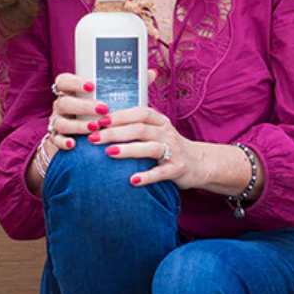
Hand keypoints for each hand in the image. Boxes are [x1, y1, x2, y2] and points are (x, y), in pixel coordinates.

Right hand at [45, 72, 108, 153]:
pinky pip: (56, 140)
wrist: (86, 137)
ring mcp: (57, 122)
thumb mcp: (104, 98)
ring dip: (78, 125)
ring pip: (61, 123)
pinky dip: (64, 142)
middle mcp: (60, 106)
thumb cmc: (101, 110)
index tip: (92, 86)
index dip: (74, 83)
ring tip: (96, 127)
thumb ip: (113, 89)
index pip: (63, 81)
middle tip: (104, 109)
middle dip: (84, 106)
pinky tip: (74, 144)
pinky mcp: (56, 139)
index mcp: (68, 92)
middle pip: (64, 103)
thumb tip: (139, 75)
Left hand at [87, 70, 212, 189]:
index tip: (100, 121)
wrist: (200, 163)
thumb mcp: (156, 131)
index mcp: (160, 121)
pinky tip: (133, 180)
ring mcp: (174, 151)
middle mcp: (167, 133)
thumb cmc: (169, 146)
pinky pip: (162, 172)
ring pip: (151, 148)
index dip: (120, 115)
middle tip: (94, 138)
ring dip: (129, 150)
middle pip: (140, 129)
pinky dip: (147, 176)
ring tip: (109, 153)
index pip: (140, 112)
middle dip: (115, 133)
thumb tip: (103, 122)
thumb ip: (136, 125)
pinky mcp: (178, 169)